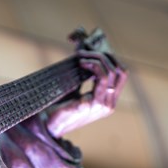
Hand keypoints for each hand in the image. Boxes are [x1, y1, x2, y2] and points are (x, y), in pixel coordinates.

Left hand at [0, 28, 126, 167]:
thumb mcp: (71, 83)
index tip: (90, 49)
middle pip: (122, 71)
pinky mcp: (95, 105)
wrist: (44, 126)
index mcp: (107, 99)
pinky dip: (94, 66)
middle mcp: (110, 103)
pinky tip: (80, 63)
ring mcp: (105, 105)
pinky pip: (104, 78)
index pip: (120, 73)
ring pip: (115, 72)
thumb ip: (79, 68)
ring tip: (80, 56)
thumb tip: (79, 41)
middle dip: (106, 56)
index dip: (108, 57)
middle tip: (86, 51)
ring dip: (97, 58)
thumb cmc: (54, 105)